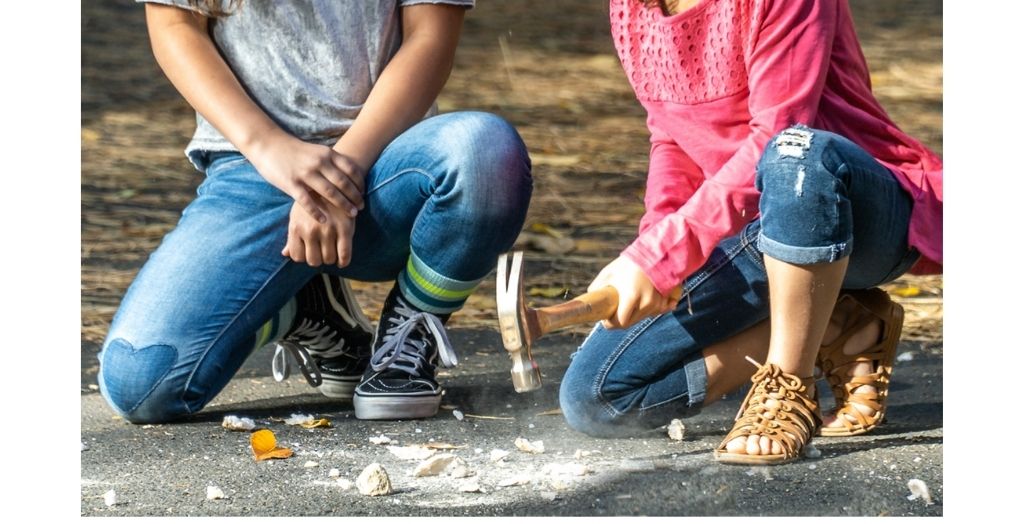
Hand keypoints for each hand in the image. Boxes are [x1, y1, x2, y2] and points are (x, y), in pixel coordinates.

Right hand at [247, 132, 365, 222]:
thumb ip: (331, 162)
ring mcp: (305, 173)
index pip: (351, 169)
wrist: (268, 144)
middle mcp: (318, 162)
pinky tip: (324, 220)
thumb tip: (349, 176)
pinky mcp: (291, 183)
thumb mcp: (317, 151)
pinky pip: (307, 201)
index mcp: (326, 154)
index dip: (360, 183)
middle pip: (343, 183)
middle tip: (362, 208)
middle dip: (355, 197)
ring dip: (343, 205)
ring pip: (330, 192)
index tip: (363, 194)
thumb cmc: (295, 151)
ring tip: (352, 215)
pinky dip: (317, 212)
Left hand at [282, 199, 355, 267]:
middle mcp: (310, 230)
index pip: (297, 256)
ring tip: (332, 253)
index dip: (305, 257)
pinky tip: (342, 260)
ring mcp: (328, 230)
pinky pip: (344, 254)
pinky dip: (344, 262)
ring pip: (329, 259)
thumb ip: (291, 236)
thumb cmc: (312, 200)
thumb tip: (285, 254)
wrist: (333, 181)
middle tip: (323, 254)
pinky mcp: (345, 229)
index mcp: (296, 227)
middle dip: (318, 259)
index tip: (311, 254)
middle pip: (314, 260)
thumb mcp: (297, 215)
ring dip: (331, 260)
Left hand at [589, 256, 682, 328]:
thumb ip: (598, 287)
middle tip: (615, 309)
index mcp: (631, 296)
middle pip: (631, 322)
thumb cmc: (629, 262)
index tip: (606, 319)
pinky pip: (657, 312)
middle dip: (621, 319)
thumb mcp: (609, 272)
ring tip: (630, 299)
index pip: (620, 322)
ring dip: (635, 314)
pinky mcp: (668, 300)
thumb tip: (591, 298)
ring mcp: (659, 302)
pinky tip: (645, 301)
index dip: (611, 323)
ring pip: (643, 317)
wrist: (655, 252)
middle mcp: (646, 302)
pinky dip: (650, 310)